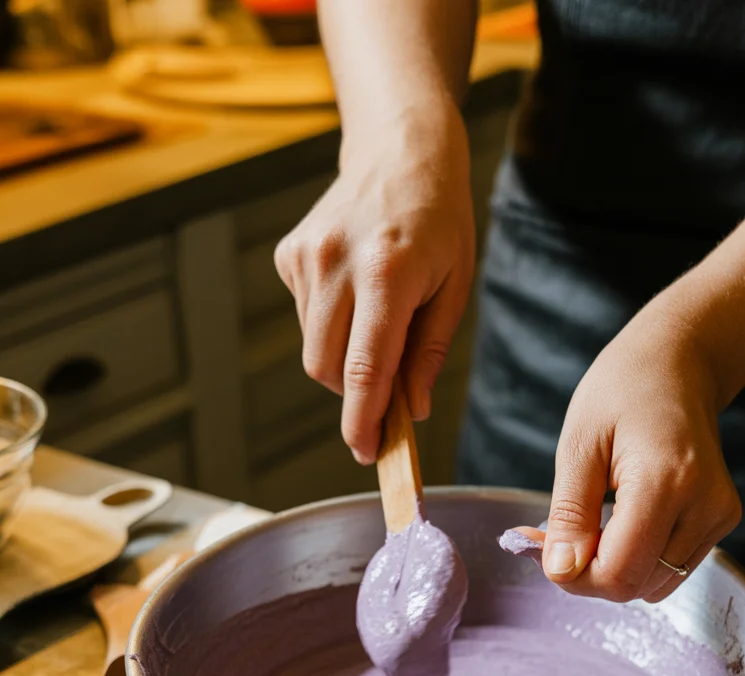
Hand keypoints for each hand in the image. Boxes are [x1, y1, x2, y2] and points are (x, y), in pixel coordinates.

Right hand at [274, 102, 475, 463]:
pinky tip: (356, 293)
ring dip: (344, 360)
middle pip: (327, 369)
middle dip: (354, 395)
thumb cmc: (439, 221)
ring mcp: (306, 257)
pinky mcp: (290, 255)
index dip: (362, 421)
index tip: (367, 454)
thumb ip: (427, 352)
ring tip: (378, 322)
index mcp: (386, 273)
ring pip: (314, 350)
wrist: (401, 151)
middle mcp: (336, 264)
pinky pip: (307, 319)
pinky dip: (331, 327)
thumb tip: (410, 411)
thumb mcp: (454, 286)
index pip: (364, 368)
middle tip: (388, 391)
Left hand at [515, 303, 741, 602]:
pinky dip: (639, 558)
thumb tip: (560, 572)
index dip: (576, 576)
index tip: (550, 547)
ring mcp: (719, 515)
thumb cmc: (620, 393)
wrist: (677, 364)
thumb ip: (568, 514)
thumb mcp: (578, 445)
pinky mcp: (723, 520)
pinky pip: (671, 568)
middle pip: (637, 584)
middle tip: (562, 532)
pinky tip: (623, 520)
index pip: (620, 572)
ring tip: (595, 519)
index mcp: (665, 481)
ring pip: (654, 584)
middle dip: (590, 572)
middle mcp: (704, 505)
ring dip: (614, 567)